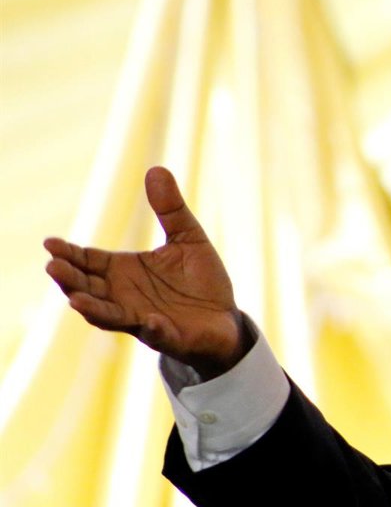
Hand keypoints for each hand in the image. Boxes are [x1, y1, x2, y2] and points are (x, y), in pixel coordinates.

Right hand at [44, 166, 246, 378]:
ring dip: (93, 309)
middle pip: (87, 288)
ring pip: (108, 316)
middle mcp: (124, 296)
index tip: (50, 243)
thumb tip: (157, 169)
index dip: (68, 254)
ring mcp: (142, 318)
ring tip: (77, 301)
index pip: (87, 261)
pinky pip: (155, 335)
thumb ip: (171, 209)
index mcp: (123, 271)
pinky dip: (151, 329)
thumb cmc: (201, 280)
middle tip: (53, 267)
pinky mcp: (168, 337)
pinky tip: (150, 321)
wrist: (225, 317)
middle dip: (70, 280)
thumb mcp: (188, 238)